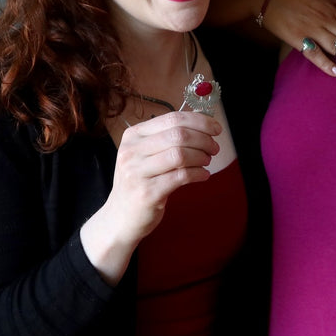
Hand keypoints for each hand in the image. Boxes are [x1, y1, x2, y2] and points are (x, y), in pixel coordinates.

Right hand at [81, 111, 221, 282]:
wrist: (120, 217)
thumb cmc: (139, 182)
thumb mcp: (144, 155)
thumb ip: (167, 139)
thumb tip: (202, 125)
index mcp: (133, 135)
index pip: (172, 118)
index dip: (200, 121)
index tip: (215, 128)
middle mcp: (132, 151)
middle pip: (178, 135)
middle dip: (204, 140)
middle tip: (214, 148)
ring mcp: (137, 172)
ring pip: (180, 154)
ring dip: (201, 157)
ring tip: (206, 162)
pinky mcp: (147, 193)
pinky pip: (181, 176)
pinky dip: (198, 173)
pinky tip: (203, 175)